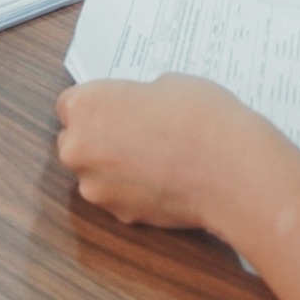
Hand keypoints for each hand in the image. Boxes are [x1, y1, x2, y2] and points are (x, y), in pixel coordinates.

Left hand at [57, 75, 284, 231]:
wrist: (230, 170)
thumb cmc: (200, 116)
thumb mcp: (167, 84)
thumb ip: (137, 99)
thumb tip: (136, 113)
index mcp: (86, 107)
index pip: (69, 104)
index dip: (96, 103)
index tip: (117, 103)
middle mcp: (79, 150)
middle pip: (75, 141)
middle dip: (98, 136)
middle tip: (137, 128)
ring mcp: (97, 188)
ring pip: (96, 173)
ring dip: (115, 166)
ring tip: (157, 155)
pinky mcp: (120, 216)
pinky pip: (119, 196)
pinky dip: (135, 189)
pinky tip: (166, 177)